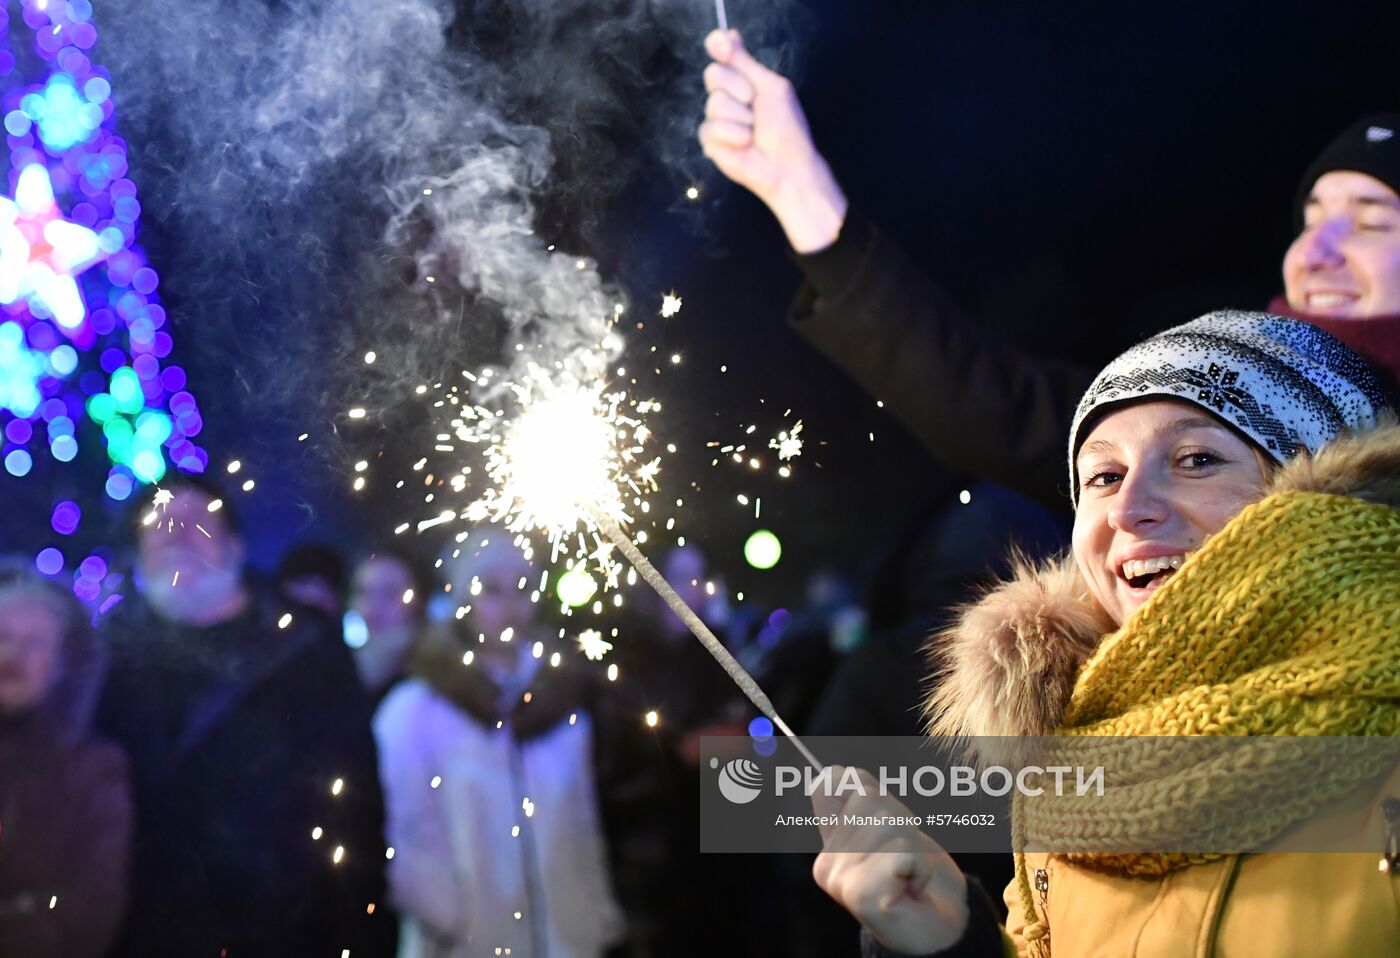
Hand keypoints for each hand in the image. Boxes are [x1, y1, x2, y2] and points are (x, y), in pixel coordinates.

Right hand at [699, 30, 847, 252]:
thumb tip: (727, 33)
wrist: (786, 166)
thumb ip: (746, 63)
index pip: (721, 52)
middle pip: (713, 74)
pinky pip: (711, 128)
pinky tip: (745, 144)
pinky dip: (734, 136)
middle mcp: (727, 95)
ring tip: (754, 131)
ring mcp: (717, 118)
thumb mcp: (770, 87)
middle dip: (738, 88)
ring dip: (741, 118)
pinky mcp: (710, 141)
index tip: (723, 46)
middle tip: (755, 104)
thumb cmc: (785, 128)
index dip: (719, 46)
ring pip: (714, 103)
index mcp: (743, 79)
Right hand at [813, 768, 969, 954]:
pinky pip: (904, 851)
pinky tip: (913, 889)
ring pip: (889, 823)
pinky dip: (921, 866)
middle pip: (868, 799)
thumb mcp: (889, 830)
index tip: (881, 815)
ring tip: (909, 875)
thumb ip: (863, 802)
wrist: (940, 933)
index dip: (861, 786)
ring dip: (914, 846)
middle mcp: (827, 863)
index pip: (828, 782)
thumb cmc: (917, 877)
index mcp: (829, 848)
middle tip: (904, 860)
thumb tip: (837, 772)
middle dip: (900, 822)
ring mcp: (842, 879)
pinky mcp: (862, 892)